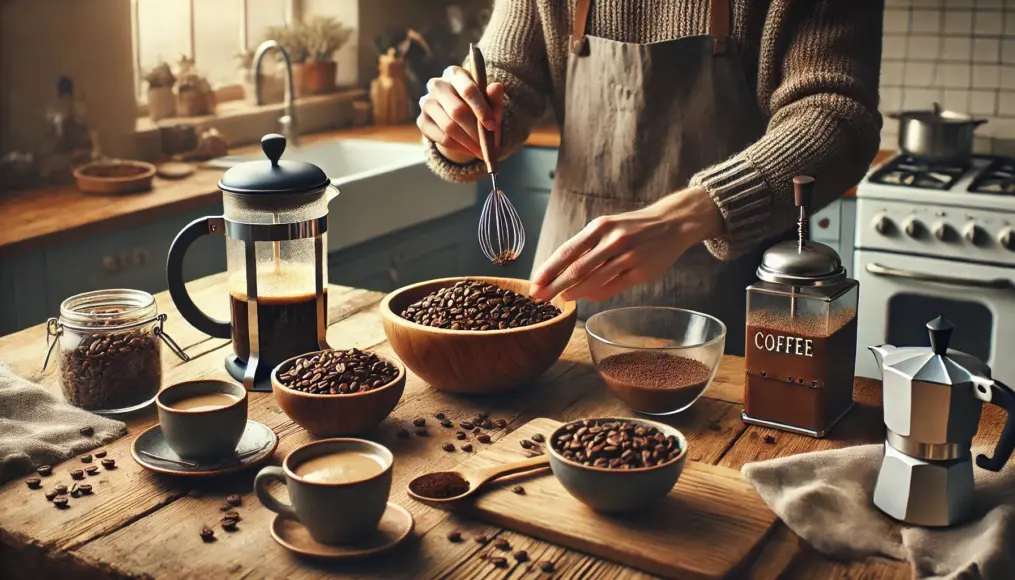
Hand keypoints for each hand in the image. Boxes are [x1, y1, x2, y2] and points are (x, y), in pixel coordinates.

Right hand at [417, 65, 504, 163]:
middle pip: (457, 110)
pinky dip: (458, 148)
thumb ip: (494, 97)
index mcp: (456, 74)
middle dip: (475, 131)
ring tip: (482, 151)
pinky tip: (469, 150)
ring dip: (468, 143)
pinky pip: (441, 138)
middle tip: (488, 146)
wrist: (461, 120)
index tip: (493, 126)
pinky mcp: (422, 121)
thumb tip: (497, 87)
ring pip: (448, 127)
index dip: (481, 109)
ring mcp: (426, 102)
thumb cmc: (479, 108)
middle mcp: (437, 84)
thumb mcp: (490, 103)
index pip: (468, 90)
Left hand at [529, 187, 723, 301]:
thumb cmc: (633, 228)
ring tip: (561, 298)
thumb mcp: (608, 228)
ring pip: (594, 279)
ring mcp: (628, 256)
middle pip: (576, 268)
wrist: (672, 223)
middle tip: (538, 297)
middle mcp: (612, 240)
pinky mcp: (641, 271)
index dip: (548, 269)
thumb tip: (563, 275)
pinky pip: (613, 286)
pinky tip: (586, 297)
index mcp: (599, 227)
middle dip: (554, 285)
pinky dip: (597, 293)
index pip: (567, 251)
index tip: (534, 282)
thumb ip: (587, 249)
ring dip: (575, 291)